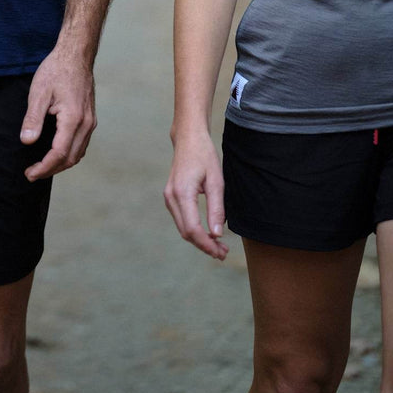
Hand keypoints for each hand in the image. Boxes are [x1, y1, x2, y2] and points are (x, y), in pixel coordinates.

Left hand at [20, 46, 96, 180]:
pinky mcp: (90, 118)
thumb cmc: (56, 70)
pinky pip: (81, 143)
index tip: (30, 173)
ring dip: (61, 164)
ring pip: (78, 153)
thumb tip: (26, 141)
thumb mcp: (38, 92)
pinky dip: (69, 154)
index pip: (59, 153)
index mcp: (73, 118)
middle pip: (71, 158)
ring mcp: (90, 121)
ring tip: (42, 167)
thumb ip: (33, 119)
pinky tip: (56, 152)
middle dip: (52, 169)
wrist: (75, 55)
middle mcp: (86, 123)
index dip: (44, 167)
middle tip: (32, 173)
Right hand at [164, 130, 227, 259]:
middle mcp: (171, 197)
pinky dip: (194, 230)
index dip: (207, 244)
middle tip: (223, 253)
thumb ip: (216, 209)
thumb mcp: (216, 181)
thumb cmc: (204, 156)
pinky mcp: (171, 196)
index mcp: (182, 193)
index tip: (221, 252)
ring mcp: (168, 196)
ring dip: (199, 239)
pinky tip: (207, 232)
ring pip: (183, 228)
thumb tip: (217, 234)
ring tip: (218, 246)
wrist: (188, 138)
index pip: (192, 229)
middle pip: (186, 232)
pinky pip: (181, 219)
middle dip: (204, 246)